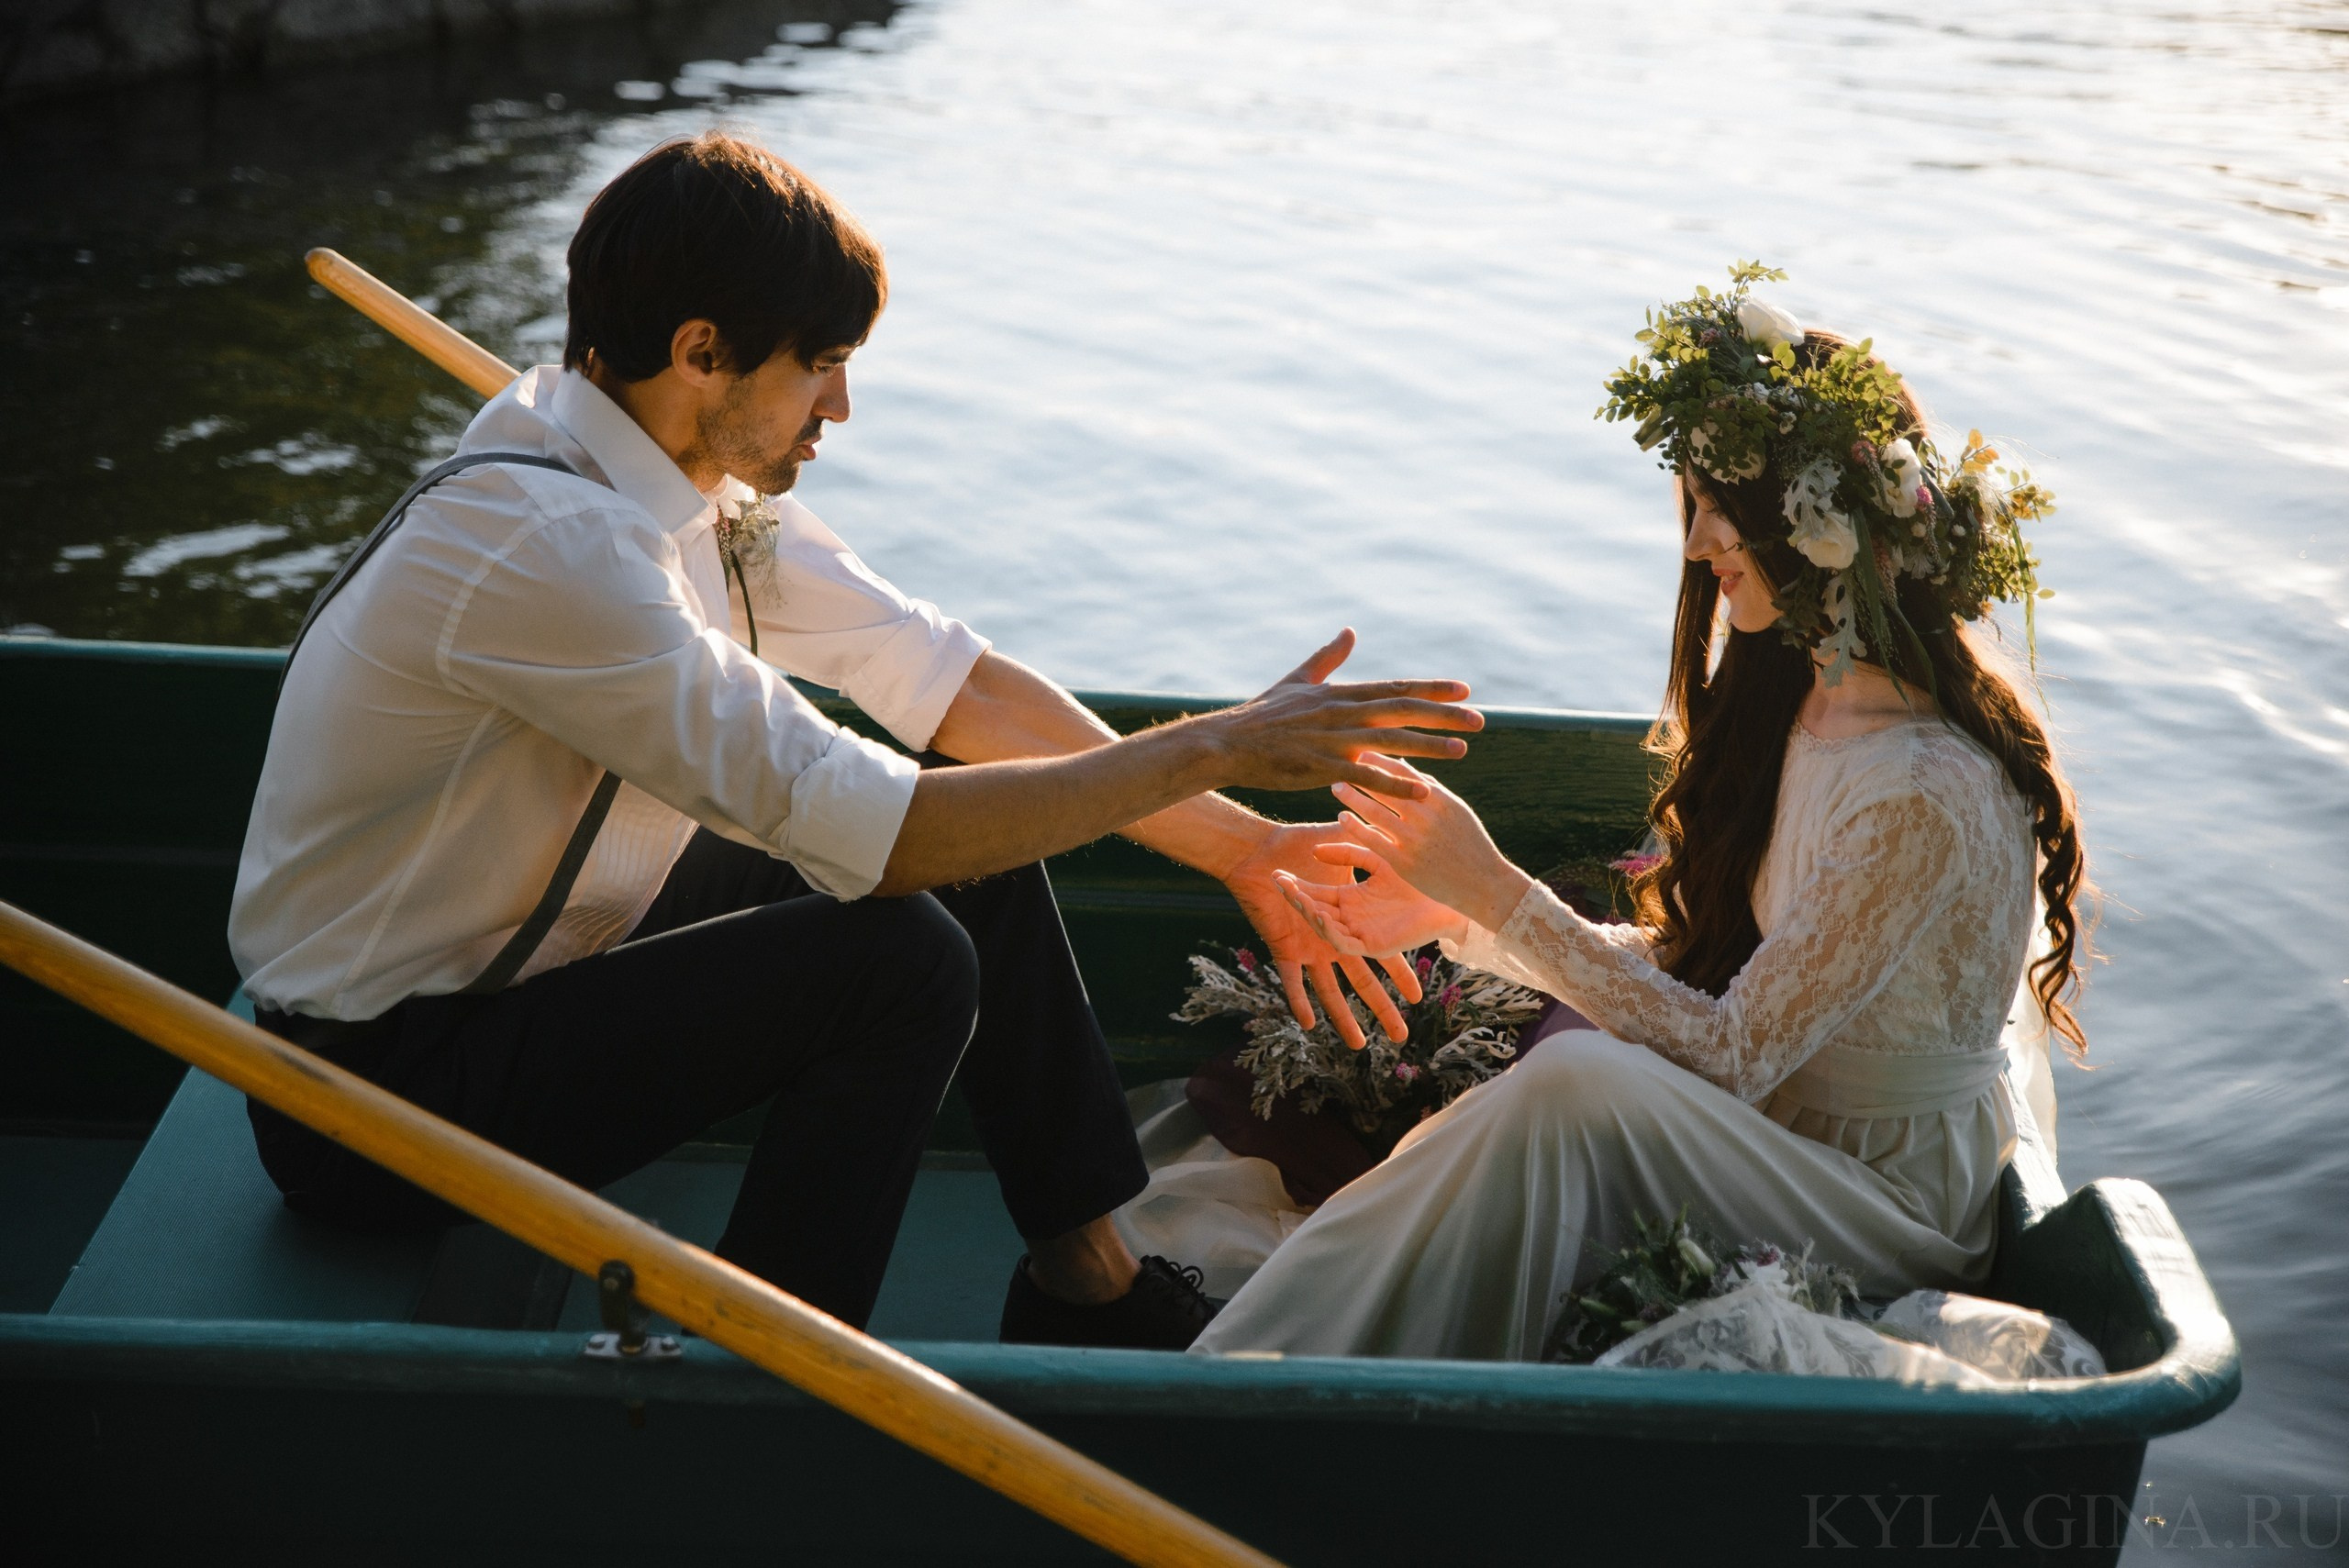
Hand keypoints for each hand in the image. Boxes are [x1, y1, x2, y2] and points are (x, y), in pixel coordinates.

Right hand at [1198, 630, 1482, 799]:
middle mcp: (1342, 712)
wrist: (1227, 743)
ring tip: (1462, 750)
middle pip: (1402, 709)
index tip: (1464, 689)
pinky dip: (1395, 783)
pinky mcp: (1321, 766)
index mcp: (1340, 693)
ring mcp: (1333, 739)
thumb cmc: (1262, 715)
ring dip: (1429, 745)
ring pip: (1390, 740)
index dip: (1431, 688)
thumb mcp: (1298, 680)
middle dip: (1443, 714)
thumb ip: (1328, 658)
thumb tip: (1349, 631)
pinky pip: (1365, 775)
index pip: (1395, 688)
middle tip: (1479, 719)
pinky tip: (1422, 792)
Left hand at [1225, 821, 1424, 1048]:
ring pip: (1330, 990)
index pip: (1383, 955)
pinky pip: (1291, 981)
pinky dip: (1297, 1001)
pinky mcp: (1285, 949)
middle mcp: (1334, 939)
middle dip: (1382, 1010)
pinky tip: (1309, 1023)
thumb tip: (1395, 845)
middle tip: (1401, 1036)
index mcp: (1352, 921)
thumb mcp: (1344, 847)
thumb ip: (1362, 848)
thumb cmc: (1299, 843)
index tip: (1420, 997)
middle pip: (1363, 982)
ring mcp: (1310, 948)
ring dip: (1343, 1018)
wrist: (1259, 851)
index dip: (1400, 977)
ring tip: (1361, 1045)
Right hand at [1273, 840, 1471, 958]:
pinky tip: (1319, 939)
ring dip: (1308, 914)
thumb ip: (1350, 851)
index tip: (1277, 872)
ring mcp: (1359, 935)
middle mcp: (1351, 919)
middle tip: (1277, 881)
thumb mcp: (1378, 856)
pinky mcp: (1372, 946)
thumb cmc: (1420, 873)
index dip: (1297, 884)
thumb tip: (1319, 848)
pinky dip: (1329, 942)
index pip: (1316, 893)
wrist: (1454, 891)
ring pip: (1324, 928)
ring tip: (1296, 897)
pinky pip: (1345, 947)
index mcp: (1351, 900)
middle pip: (1314, 911)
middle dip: (1295, 898)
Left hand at [1329, 755, 1533, 932]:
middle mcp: (1427, 817)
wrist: (1482, 884)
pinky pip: (1372, 839)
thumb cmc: (1469, 843)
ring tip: (1337, 786)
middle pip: (1386, 787)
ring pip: (1374, 811)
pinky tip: (1342, 817)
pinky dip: (1355, 826)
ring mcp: (1414, 840)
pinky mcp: (1404, 863)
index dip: (1381, 760)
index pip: (1405, 772)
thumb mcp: (1457, 810)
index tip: (1362, 752)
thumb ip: (1431, 787)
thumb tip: (1402, 763)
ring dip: (1352, 797)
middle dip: (1361, 774)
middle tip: (1340, 764)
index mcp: (1441, 801)